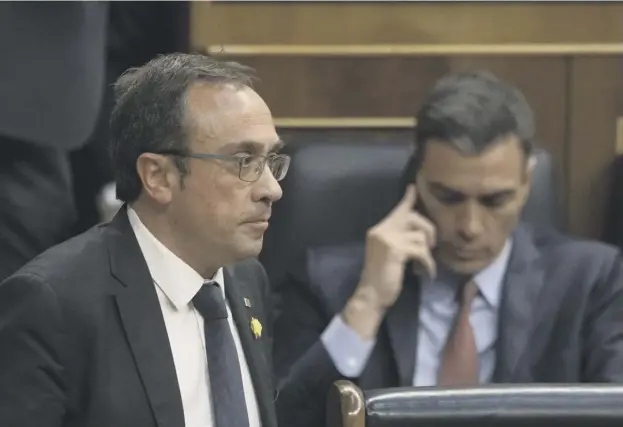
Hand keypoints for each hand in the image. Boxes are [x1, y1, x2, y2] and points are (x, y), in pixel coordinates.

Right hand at [342, 185, 435, 337]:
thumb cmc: (382, 278)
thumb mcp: (390, 254)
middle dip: (429, 231)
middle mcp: (381, 230)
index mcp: (379, 230)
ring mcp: (387, 239)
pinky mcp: (395, 251)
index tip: (413, 187)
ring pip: (420, 236)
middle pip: (415, 218)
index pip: (398, 210)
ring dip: (428, 253)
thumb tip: (420, 233)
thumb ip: (399, 239)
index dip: (408, 198)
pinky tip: (427, 274)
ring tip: (425, 266)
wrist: (370, 296)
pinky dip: (428, 264)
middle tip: (430, 248)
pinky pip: (421, 251)